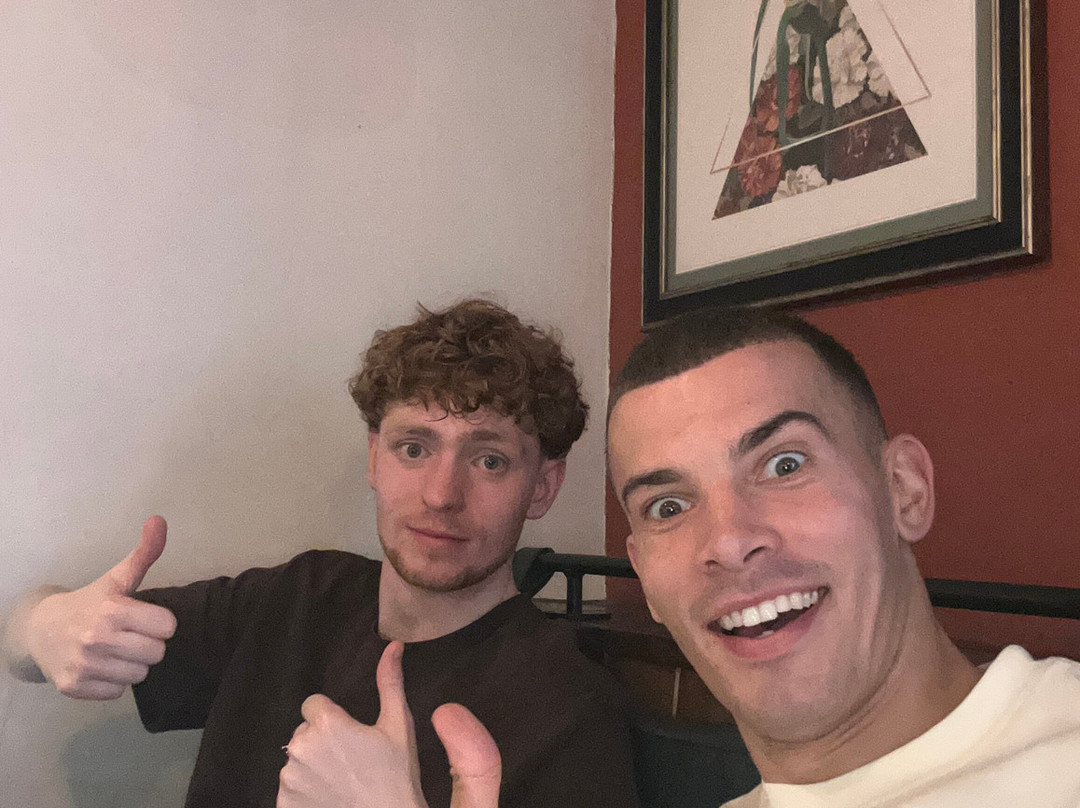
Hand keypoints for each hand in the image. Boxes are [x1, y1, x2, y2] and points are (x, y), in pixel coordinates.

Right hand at [20, 516, 176, 698]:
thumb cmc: (89, 603)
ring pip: (140, 675)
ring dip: (132, 664)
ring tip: (116, 650)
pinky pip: (118, 692)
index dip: (160, 623)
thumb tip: (159, 520)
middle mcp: (97, 638)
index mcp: (112, 610)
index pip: (168, 627)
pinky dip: (113, 682)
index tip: (145, 618)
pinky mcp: (74, 687)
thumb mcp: (117, 578)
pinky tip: (101, 666)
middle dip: (148, 644)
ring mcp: (85, 665)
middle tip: (130, 636)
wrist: (40, 630)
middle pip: (157, 653)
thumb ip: (144, 553)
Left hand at [278, 641, 500, 807]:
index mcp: (326, 724)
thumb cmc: (396, 775)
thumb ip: (390, 682)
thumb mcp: (399, 726)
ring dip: (312, 765)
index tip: (349, 734)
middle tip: (349, 759)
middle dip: (321, 740)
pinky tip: (328, 797)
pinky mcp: (284, 803)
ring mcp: (289, 779)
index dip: (332, 718)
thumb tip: (393, 645)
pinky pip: (289, 787)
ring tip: (340, 780)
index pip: (313, 705)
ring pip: (296, 759)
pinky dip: (304, 791)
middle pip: (304, 731)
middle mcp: (300, 748)